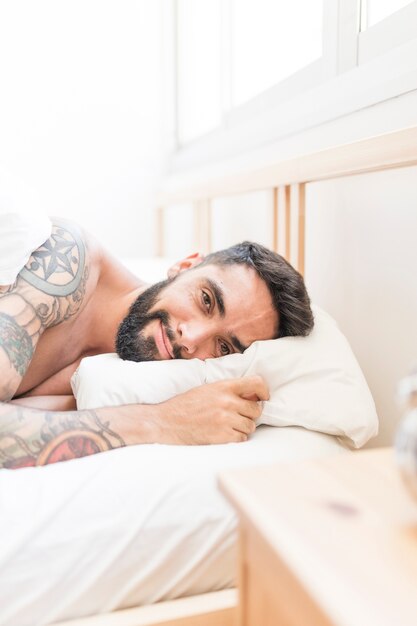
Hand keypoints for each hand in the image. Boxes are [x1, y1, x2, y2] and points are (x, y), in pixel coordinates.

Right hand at [154, 375, 268, 444]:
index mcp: (224, 386)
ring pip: (250, 426)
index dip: (264, 391)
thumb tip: (253, 395)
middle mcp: (227, 401)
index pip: (256, 382)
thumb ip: (229, 390)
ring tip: (227, 426)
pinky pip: (242, 439)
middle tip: (236, 416)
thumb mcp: (207, 389)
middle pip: (256, 410)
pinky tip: (223, 435)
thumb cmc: (186, 405)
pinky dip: (235, 439)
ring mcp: (225, 419)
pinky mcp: (222, 436)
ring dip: (242, 428)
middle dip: (249, 414)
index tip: (263, 398)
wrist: (167, 422)